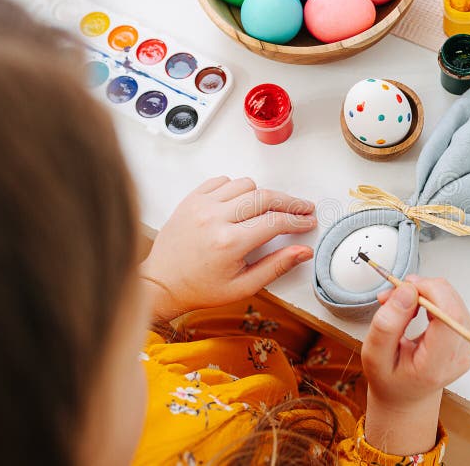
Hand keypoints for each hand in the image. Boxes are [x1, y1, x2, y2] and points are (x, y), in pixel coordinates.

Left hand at [140, 176, 316, 321]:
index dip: (298, 220)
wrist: (161, 284)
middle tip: (302, 208)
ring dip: (261, 195)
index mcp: (228, 243)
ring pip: (245, 184)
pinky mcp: (191, 199)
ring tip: (267, 210)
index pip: (275, 222)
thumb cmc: (199, 288)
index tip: (308, 221)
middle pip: (265, 197)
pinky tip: (240, 204)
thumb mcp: (243, 287)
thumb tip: (303, 251)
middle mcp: (214, 219)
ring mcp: (200, 205)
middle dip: (290, 202)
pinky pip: (222, 181)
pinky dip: (236, 189)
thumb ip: (276, 267)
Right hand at [361, 275, 469, 455]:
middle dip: (422, 288)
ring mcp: (466, 345)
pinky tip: (414, 306)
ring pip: (452, 299)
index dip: (430, 292)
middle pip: (452, 304)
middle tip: (393, 294)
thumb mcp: (374, 356)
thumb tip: (408, 291)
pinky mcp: (465, 334)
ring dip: (425, 291)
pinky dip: (431, 297)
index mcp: (437, 365)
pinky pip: (452, 303)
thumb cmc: (389, 378)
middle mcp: (459, 355)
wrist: (405, 394)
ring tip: (398, 302)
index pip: (449, 316)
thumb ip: (387, 324)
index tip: (404, 288)